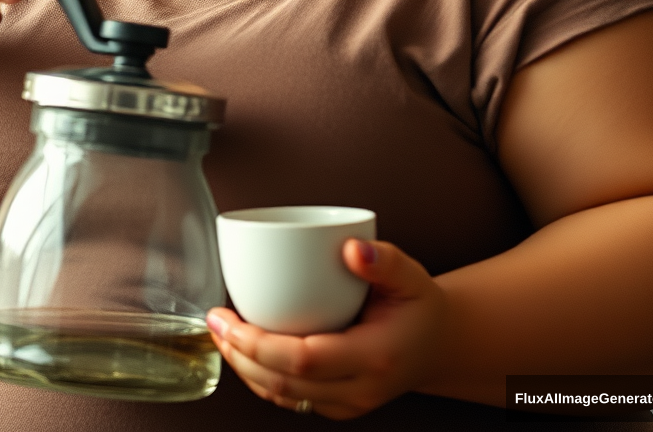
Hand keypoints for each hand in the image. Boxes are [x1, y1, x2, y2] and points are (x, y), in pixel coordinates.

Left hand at [207, 239, 446, 419]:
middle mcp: (359, 389)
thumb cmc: (420, 307)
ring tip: (219, 333)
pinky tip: (242, 350)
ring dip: (244, 368)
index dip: (259, 344)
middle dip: (240, 355)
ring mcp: (347, 403)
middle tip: (214, 321)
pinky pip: (290, 397)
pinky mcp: (335, 403)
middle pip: (285, 384)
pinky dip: (260, 376)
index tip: (229, 318)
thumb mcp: (412, 275)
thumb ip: (384, 261)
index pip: (306, 361)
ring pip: (284, 397)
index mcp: (375, 358)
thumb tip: (350, 248)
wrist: (438, 345)